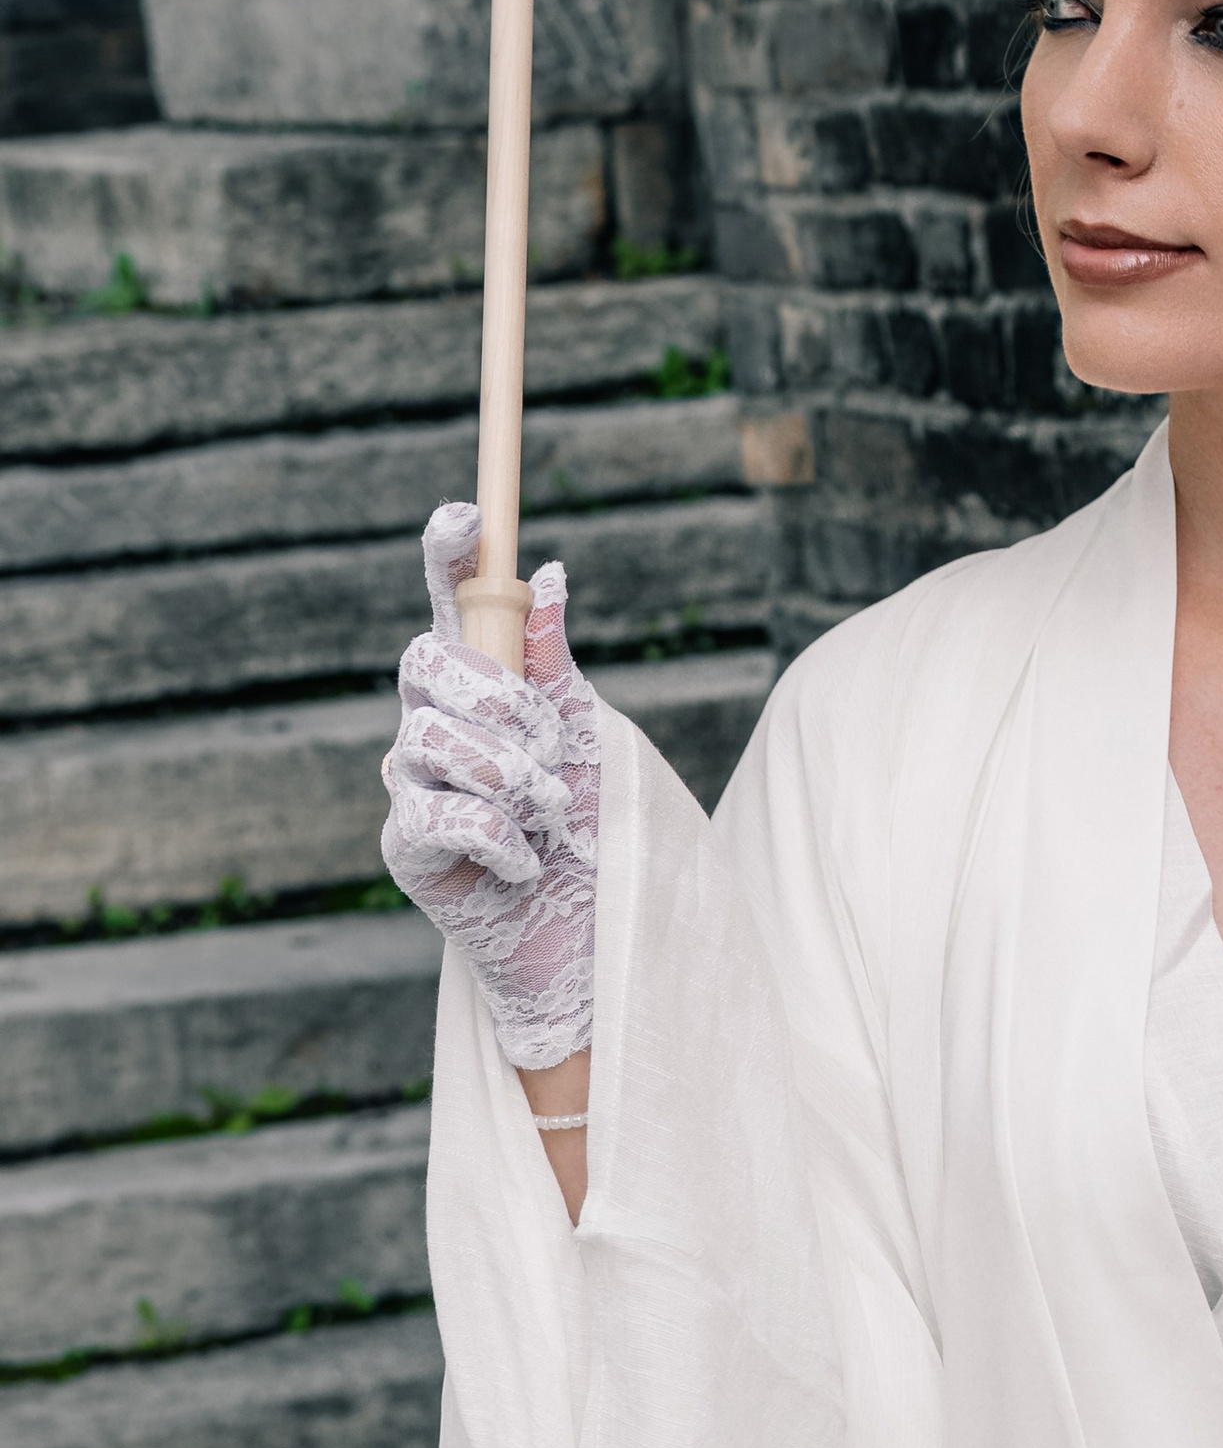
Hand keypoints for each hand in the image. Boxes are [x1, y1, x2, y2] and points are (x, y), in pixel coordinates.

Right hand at [380, 502, 600, 1070]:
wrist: (592, 933)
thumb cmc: (589, 827)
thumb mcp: (585, 735)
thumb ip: (555, 663)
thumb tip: (549, 572)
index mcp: (480, 685)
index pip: (451, 606)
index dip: (447, 555)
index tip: (467, 514)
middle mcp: (434, 723)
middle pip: (426, 665)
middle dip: (499, 703)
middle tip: (549, 751)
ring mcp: (413, 782)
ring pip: (437, 742)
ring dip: (513, 779)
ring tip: (549, 815)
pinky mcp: (406, 844)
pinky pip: (444, 814)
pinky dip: (504, 838)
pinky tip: (525, 862)